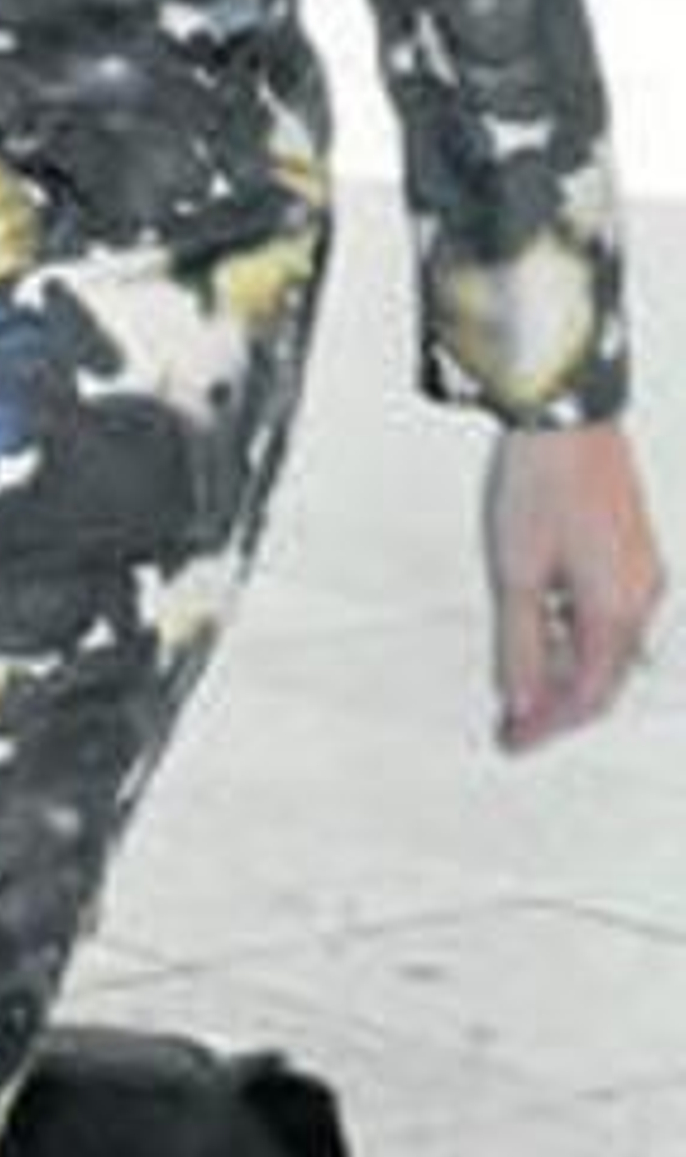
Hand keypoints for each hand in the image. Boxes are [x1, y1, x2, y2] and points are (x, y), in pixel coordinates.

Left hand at [483, 421, 665, 754]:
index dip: (547, 726)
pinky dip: (578, 636)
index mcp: (616, 610)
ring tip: (521, 676)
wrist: (567, 415)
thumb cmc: (542, 483)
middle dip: (557, 703)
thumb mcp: (517, 572)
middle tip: (513, 721)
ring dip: (567, 669)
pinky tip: (545, 629)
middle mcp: (641, 596)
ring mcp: (643, 573)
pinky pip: (611, 615)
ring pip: (607, 646)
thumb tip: (520, 699)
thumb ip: (520, 644)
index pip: (586, 696)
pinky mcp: (632, 551)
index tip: (513, 741)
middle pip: (603, 676)